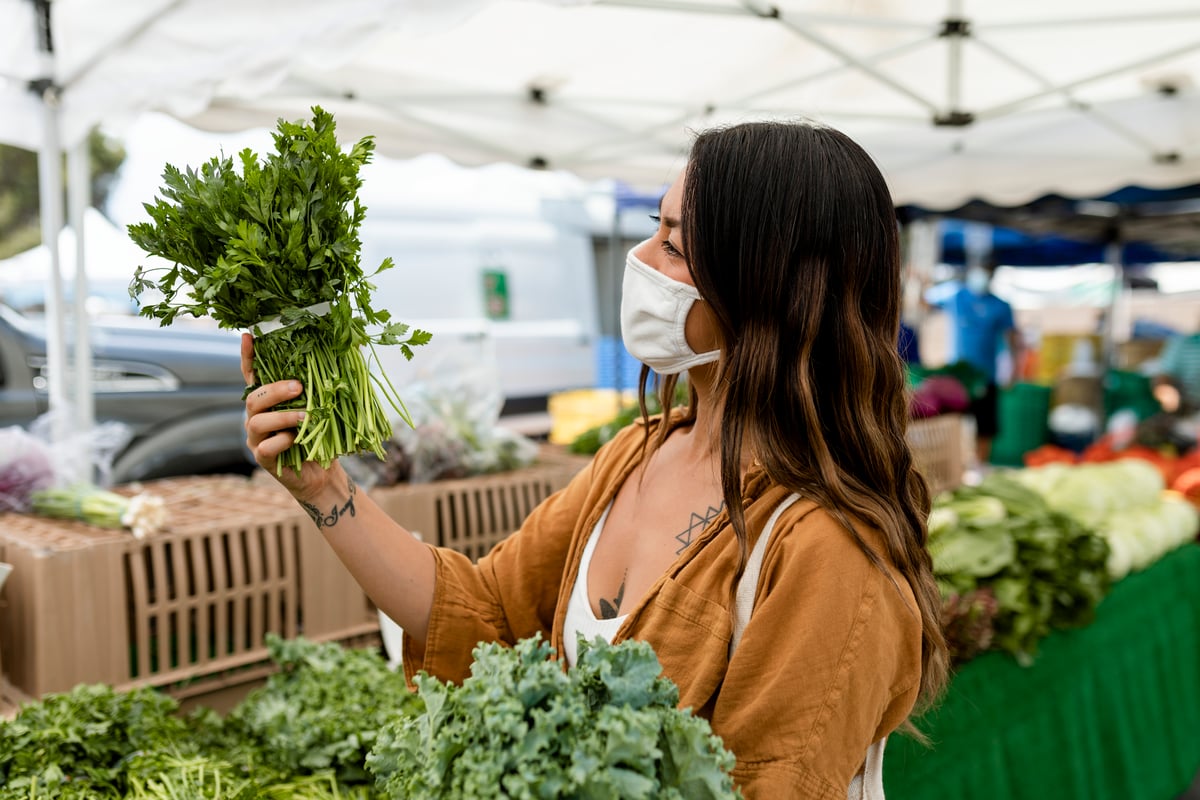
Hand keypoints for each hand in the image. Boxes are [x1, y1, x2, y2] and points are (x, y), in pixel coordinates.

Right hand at [241, 333, 338, 499]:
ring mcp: (257, 437)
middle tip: (299, 387)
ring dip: (283, 416)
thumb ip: (326, 383)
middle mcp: (258, 415)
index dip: (248, 356)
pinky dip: (282, 442)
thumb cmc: (324, 434)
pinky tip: (296, 441)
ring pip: (256, 421)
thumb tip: (352, 347)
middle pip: (254, 397)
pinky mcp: (262, 456)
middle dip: (275, 390)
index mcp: (270, 399)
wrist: (323, 472)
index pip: (253, 374)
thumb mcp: (327, 406)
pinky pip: (265, 447)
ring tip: (306, 416)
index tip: (248, 336)